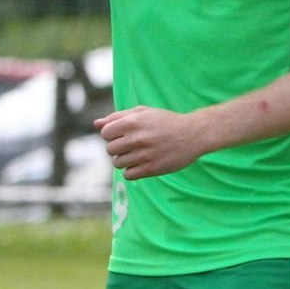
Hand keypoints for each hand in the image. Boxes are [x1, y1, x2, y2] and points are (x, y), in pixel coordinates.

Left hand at [96, 105, 213, 178]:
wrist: (193, 134)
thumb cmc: (164, 121)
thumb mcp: (142, 113)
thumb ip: (117, 117)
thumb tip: (96, 124)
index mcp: (133, 122)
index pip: (105, 133)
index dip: (111, 134)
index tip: (122, 134)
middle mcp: (137, 139)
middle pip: (109, 150)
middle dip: (117, 148)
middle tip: (130, 145)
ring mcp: (145, 155)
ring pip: (117, 164)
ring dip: (124, 160)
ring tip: (136, 154)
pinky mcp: (152, 169)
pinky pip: (128, 175)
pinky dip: (132, 171)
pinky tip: (141, 163)